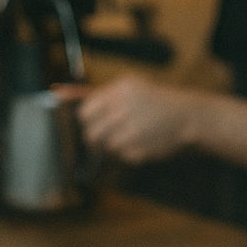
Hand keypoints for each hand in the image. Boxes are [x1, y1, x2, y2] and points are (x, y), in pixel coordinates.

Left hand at [59, 75, 195, 164]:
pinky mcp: (138, 150)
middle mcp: (124, 109)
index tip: (99, 122)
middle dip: (98, 138)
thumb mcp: (131, 88)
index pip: (86, 112)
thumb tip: (57, 94)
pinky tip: (141, 144)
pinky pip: (119, 158)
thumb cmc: (157, 102)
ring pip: (104, 148)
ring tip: (131, 138)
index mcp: (122, 90)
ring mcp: (131, 131)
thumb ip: (96, 93)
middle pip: (91, 134)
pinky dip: (127, 154)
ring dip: (113, 147)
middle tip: (113, 134)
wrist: (189, 117)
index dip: (89, 121)